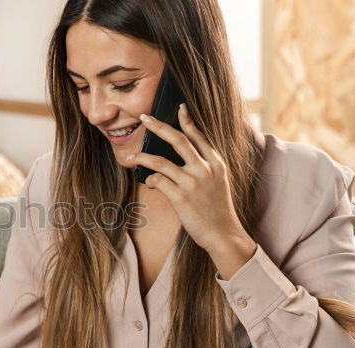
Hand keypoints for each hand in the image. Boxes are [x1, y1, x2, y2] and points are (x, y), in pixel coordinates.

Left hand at [123, 104, 251, 253]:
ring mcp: (192, 183)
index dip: (187, 121)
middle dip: (159, 126)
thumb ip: (204, 167)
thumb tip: (182, 157)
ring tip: (131, 156)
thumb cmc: (217, 209)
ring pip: (161, 161)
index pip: (199, 136)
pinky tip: (150, 183)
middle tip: (144, 118)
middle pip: (178, 141)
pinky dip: (150, 180)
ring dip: (143, 157)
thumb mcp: (218, 182)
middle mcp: (205, 169)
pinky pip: (157, 181)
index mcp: (216, 163)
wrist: (223, 233)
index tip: (179, 107)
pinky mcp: (181, 197)